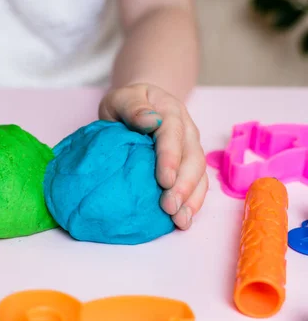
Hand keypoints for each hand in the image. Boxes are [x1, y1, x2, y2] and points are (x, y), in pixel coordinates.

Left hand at [98, 83, 207, 229]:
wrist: (141, 104)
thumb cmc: (128, 104)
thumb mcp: (122, 99)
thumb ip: (133, 107)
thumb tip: (149, 121)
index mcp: (170, 112)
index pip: (172, 135)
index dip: (170, 158)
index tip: (164, 180)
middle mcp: (186, 131)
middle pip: (192, 158)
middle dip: (183, 186)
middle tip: (170, 208)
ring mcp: (191, 149)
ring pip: (199, 174)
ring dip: (192, 199)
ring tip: (181, 221)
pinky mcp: (189, 165)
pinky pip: (197, 184)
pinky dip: (192, 203)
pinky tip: (183, 220)